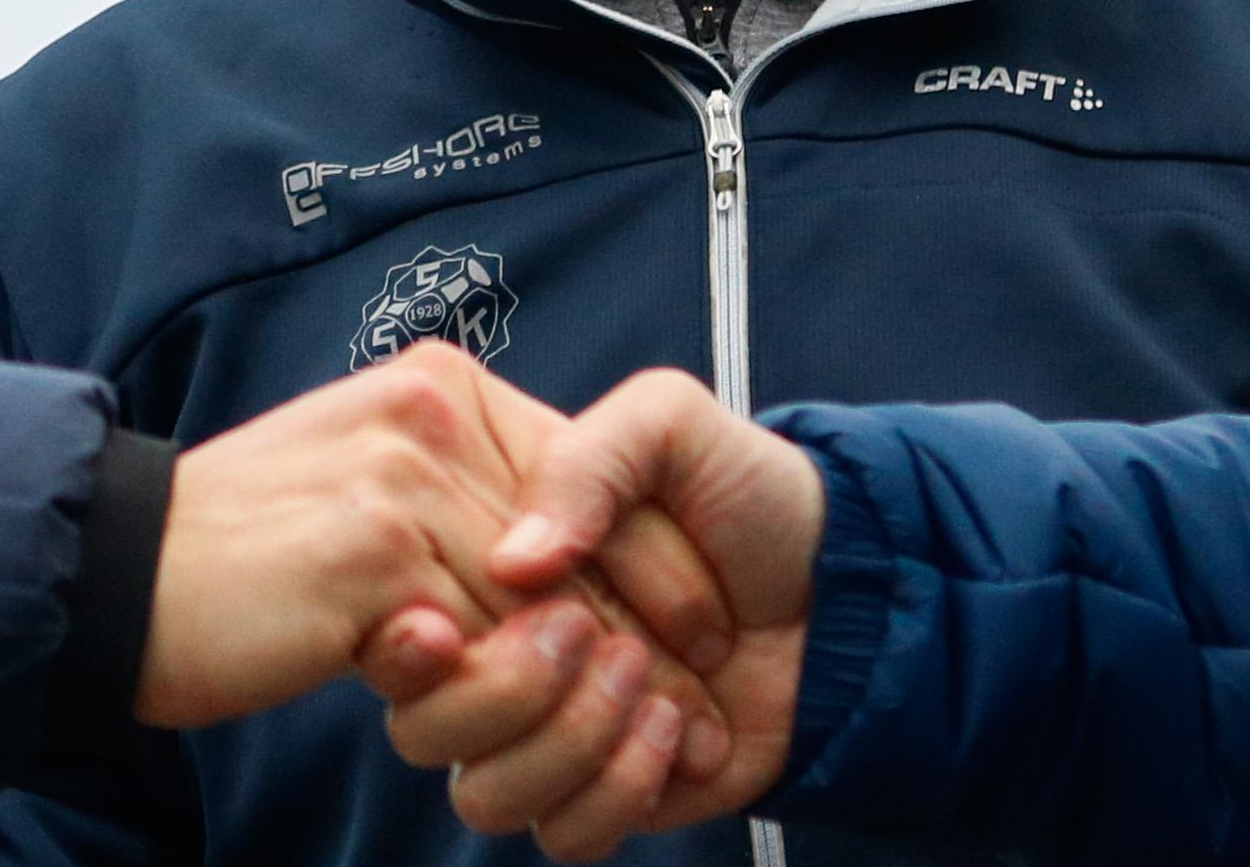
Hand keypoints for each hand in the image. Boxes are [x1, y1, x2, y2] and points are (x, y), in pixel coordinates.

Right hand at [135, 342, 722, 755]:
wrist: (121, 574)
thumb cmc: (244, 552)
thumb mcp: (369, 487)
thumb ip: (462, 503)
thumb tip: (560, 571)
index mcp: (437, 389)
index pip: (588, 477)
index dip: (652, 563)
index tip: (691, 636)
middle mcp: (428, 415)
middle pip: (585, 545)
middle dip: (639, 637)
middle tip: (687, 706)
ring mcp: (400, 480)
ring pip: (544, 610)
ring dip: (579, 688)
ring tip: (617, 734)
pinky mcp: (373, 556)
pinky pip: (484, 651)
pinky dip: (504, 702)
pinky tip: (507, 729)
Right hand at [359, 369, 820, 861]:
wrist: (850, 582)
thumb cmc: (748, 492)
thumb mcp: (668, 423)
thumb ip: (584, 462)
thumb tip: (512, 560)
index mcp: (488, 567)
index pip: (400, 627)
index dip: (413, 639)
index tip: (447, 626)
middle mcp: (505, 654)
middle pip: (424, 726)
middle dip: (508, 687)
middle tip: (592, 632)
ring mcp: (553, 733)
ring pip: (486, 796)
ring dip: (569, 740)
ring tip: (647, 677)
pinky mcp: (612, 795)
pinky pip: (566, 835)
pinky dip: (622, 788)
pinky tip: (681, 728)